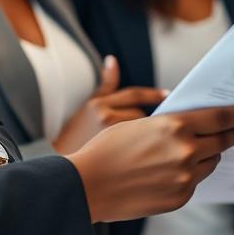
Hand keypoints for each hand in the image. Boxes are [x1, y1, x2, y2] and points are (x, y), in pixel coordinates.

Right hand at [53, 55, 168, 154]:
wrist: (66, 175)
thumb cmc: (78, 137)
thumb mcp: (89, 107)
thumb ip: (106, 85)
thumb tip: (112, 60)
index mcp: (97, 107)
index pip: (134, 95)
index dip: (152, 94)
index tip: (167, 95)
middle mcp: (105, 123)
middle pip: (142, 116)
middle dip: (146, 122)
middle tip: (139, 132)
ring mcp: (113, 144)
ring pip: (146, 136)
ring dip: (148, 139)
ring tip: (135, 148)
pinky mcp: (120, 164)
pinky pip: (144, 155)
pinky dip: (148, 156)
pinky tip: (140, 161)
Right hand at [68, 104, 233, 223]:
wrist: (88, 185)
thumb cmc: (108, 149)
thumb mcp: (141, 124)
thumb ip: (171, 125)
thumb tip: (193, 125)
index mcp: (174, 126)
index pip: (220, 117)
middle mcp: (184, 151)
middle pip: (223, 140)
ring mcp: (184, 178)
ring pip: (210, 162)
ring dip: (210, 154)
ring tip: (203, 149)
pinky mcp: (179, 198)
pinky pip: (195, 182)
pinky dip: (191, 174)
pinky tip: (176, 170)